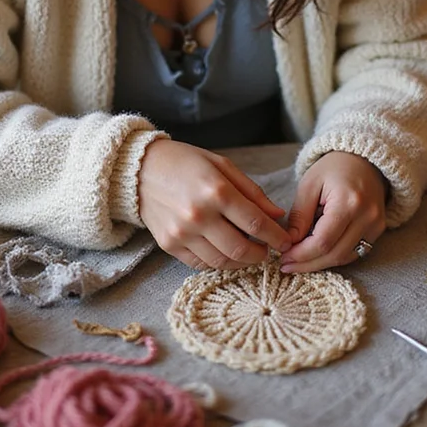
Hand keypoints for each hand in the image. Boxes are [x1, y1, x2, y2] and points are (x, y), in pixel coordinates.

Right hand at [138, 139, 291, 269]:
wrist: (140, 170)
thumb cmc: (185, 163)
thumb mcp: (222, 165)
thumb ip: (252, 192)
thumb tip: (278, 215)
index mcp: (216, 191)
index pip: (256, 223)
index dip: (276, 236)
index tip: (285, 241)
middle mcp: (199, 215)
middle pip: (241, 249)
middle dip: (261, 254)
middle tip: (268, 251)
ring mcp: (182, 233)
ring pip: (222, 262)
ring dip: (241, 262)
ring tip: (248, 253)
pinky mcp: (169, 245)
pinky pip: (201, 264)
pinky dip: (218, 262)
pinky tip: (225, 252)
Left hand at [280, 151, 386, 272]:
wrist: (364, 160)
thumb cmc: (333, 168)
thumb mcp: (309, 185)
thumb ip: (300, 215)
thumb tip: (289, 242)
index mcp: (349, 202)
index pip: (323, 241)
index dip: (302, 255)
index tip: (283, 258)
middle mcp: (367, 217)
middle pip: (335, 254)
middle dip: (308, 264)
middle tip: (287, 266)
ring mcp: (376, 225)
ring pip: (346, 257)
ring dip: (320, 263)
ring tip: (298, 262)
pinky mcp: (378, 230)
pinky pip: (355, 252)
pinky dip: (334, 256)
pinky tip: (317, 254)